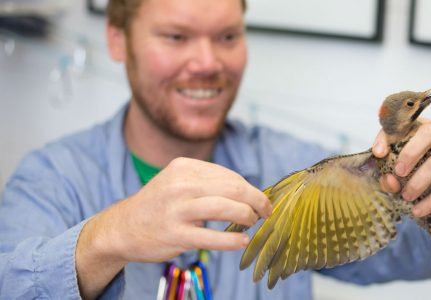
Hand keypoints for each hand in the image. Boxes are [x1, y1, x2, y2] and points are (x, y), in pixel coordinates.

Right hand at [75, 157, 270, 298]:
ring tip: (252, 223)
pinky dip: (233, 240)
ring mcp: (177, 210)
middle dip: (256, 200)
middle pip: (233, 188)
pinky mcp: (175, 235)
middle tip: (265, 211)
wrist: (122, 228)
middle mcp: (180, 185)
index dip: (250, 189)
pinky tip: (241, 241)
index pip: (229, 175)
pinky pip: (213, 237)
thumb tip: (249, 191)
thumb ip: (209, 182)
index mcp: (184, 167)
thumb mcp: (178, 181)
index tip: (260, 199)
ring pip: (226, 208)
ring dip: (247, 216)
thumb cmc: (159, 204)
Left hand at [372, 118, 430, 230]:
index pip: (406, 123)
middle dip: (410, 153)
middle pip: (429, 132)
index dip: (390, 136)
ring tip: (407, 197)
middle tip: (398, 173)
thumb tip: (389, 180)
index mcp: (424, 127)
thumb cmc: (421, 174)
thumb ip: (391, 174)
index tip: (378, 154)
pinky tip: (420, 209)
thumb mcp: (401, 172)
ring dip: (420, 182)